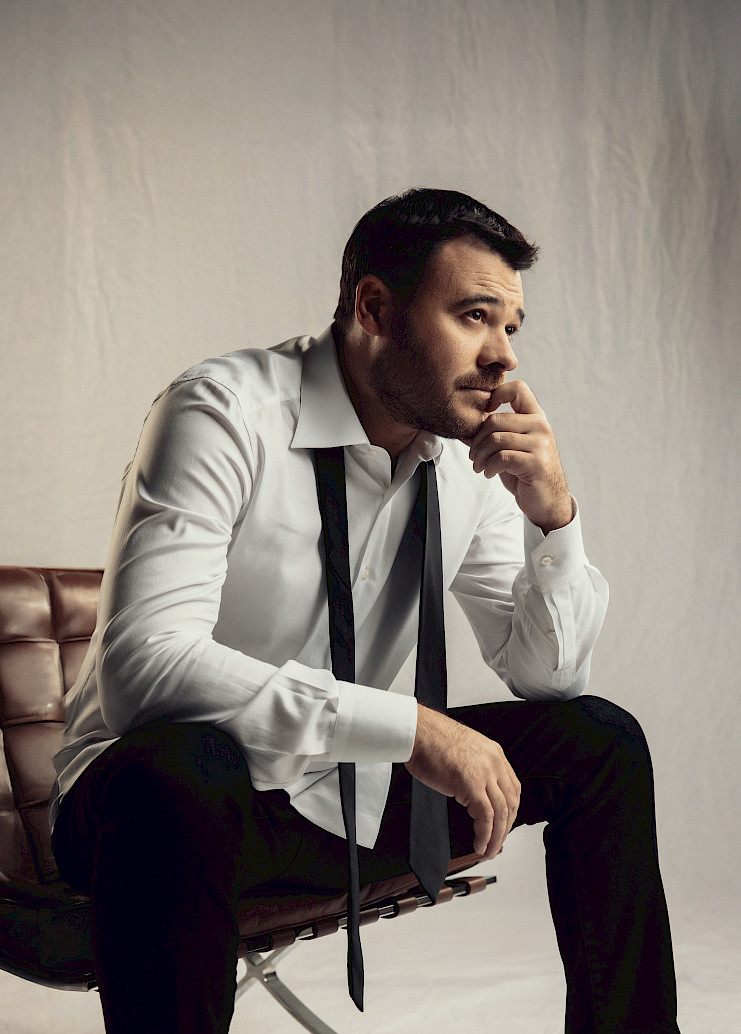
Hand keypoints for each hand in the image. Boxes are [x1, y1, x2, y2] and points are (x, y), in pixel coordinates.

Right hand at [404, 704, 520, 858]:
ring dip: (496, 837)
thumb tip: (473, 792)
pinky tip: (479, 844)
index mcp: (494, 753)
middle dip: (506, 828)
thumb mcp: (464, 750)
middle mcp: (494, 762)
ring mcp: (485, 773)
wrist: (417, 732)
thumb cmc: (431, 740)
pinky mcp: (472, 785)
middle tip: (497, 843)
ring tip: (488, 850)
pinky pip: (486, 817)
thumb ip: (474, 768)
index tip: (504, 824)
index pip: (512, 788)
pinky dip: (485, 835)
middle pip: (511, 803)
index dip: (510, 810)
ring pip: (501, 813)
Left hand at [463, 380, 573, 533]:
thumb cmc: (525, 472)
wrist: (546, 500)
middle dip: (477, 440)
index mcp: (535, 417)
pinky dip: (489, 466)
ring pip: (496, 439)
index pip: (518, 389)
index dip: (496, 394)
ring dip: (480, 456)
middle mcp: (541, 426)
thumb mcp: (509, 449)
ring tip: (479, 466)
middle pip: (496, 420)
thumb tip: (461, 428)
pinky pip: (502, 458)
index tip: (485, 413)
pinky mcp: (537, 463)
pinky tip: (489, 473)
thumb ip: (491, 435)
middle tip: (474, 456)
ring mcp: (541, 444)